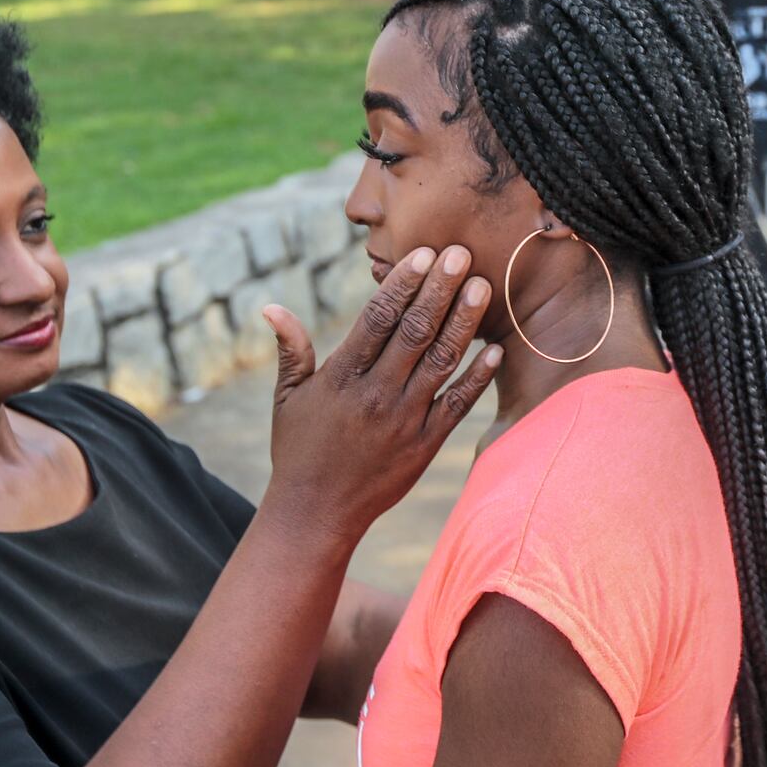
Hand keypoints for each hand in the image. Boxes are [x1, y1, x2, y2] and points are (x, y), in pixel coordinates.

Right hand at [263, 245, 498, 541]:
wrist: (316, 513)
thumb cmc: (299, 451)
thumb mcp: (287, 398)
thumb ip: (291, 350)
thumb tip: (271, 307)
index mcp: (340, 379)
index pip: (376, 320)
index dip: (400, 284)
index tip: (421, 254)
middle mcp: (375, 396)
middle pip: (414, 332)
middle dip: (439, 290)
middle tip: (460, 253)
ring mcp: (404, 421)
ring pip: (440, 362)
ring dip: (463, 322)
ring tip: (481, 286)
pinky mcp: (425, 446)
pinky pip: (457, 405)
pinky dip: (477, 377)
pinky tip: (495, 349)